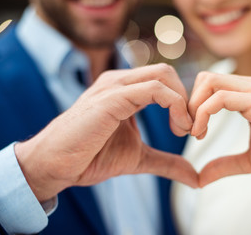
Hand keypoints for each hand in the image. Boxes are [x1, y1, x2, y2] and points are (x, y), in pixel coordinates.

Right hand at [15, 64, 196, 201]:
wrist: (55, 165)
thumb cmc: (91, 157)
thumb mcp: (139, 158)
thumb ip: (167, 162)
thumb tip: (195, 178)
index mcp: (125, 90)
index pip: (165, 81)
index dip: (185, 102)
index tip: (190, 130)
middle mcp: (120, 82)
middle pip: (167, 72)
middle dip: (188, 99)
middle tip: (192, 129)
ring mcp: (114, 86)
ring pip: (164, 75)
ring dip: (184, 102)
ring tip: (185, 130)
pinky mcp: (112, 98)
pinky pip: (155, 89)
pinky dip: (176, 105)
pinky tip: (178, 128)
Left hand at [189, 72, 250, 186]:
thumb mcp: (248, 160)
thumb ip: (223, 164)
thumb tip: (200, 178)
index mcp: (247, 93)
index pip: (209, 84)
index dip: (195, 104)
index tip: (193, 130)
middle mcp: (250, 87)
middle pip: (205, 78)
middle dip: (190, 103)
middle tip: (188, 129)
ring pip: (209, 83)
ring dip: (194, 108)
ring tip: (195, 133)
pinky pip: (219, 98)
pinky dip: (203, 114)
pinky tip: (201, 133)